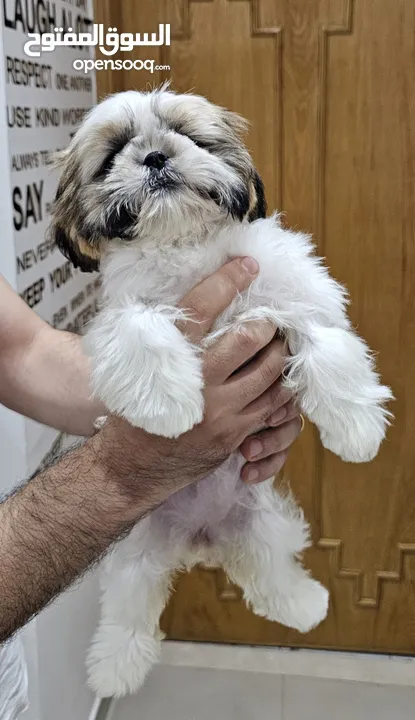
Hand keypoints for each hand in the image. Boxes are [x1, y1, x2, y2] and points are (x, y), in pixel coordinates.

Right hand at [94, 257, 299, 515]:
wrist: (129, 468)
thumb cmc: (133, 413)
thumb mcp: (140, 370)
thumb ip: (168, 341)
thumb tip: (198, 306)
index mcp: (171, 359)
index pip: (202, 306)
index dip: (228, 280)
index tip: (248, 265)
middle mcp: (201, 384)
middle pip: (251, 338)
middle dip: (268, 324)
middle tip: (271, 318)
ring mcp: (223, 413)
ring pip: (272, 373)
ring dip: (280, 354)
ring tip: (280, 344)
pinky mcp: (235, 435)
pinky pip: (274, 407)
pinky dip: (282, 389)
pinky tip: (280, 379)